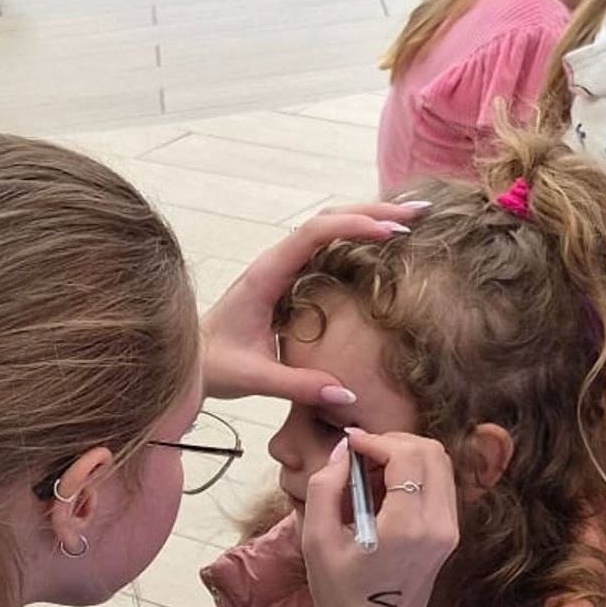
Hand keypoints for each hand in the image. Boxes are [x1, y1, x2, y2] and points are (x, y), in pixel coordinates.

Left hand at [202, 205, 417, 408]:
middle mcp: (275, 262)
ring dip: (368, 218)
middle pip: (328, 219)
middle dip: (374, 211)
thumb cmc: (213, 366)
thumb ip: (300, 386)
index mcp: (266, 274)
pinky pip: (325, 247)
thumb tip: (348, 395)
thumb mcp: (255, 378)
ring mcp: (282, 266)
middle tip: (419, 212)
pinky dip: (356, 237)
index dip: (355, 226)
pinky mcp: (288, 278)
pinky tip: (382, 241)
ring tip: (410, 219)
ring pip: (329, 227)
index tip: (393, 231)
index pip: (314, 234)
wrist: (187, 359)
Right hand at [302, 428, 457, 606]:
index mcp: (408, 527)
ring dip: (407, 456)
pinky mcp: (449, 538)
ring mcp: (449, 533)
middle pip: (433, 452)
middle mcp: (439, 527)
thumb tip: (343, 451)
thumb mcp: (316, 538)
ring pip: (441, 466)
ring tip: (371, 472)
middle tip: (361, 454)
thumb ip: (325, 485)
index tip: (350, 445)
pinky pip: (441, 488)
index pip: (407, 455)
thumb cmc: (338, 594)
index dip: (376, 440)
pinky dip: (416, 476)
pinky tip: (385, 491)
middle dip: (394, 442)